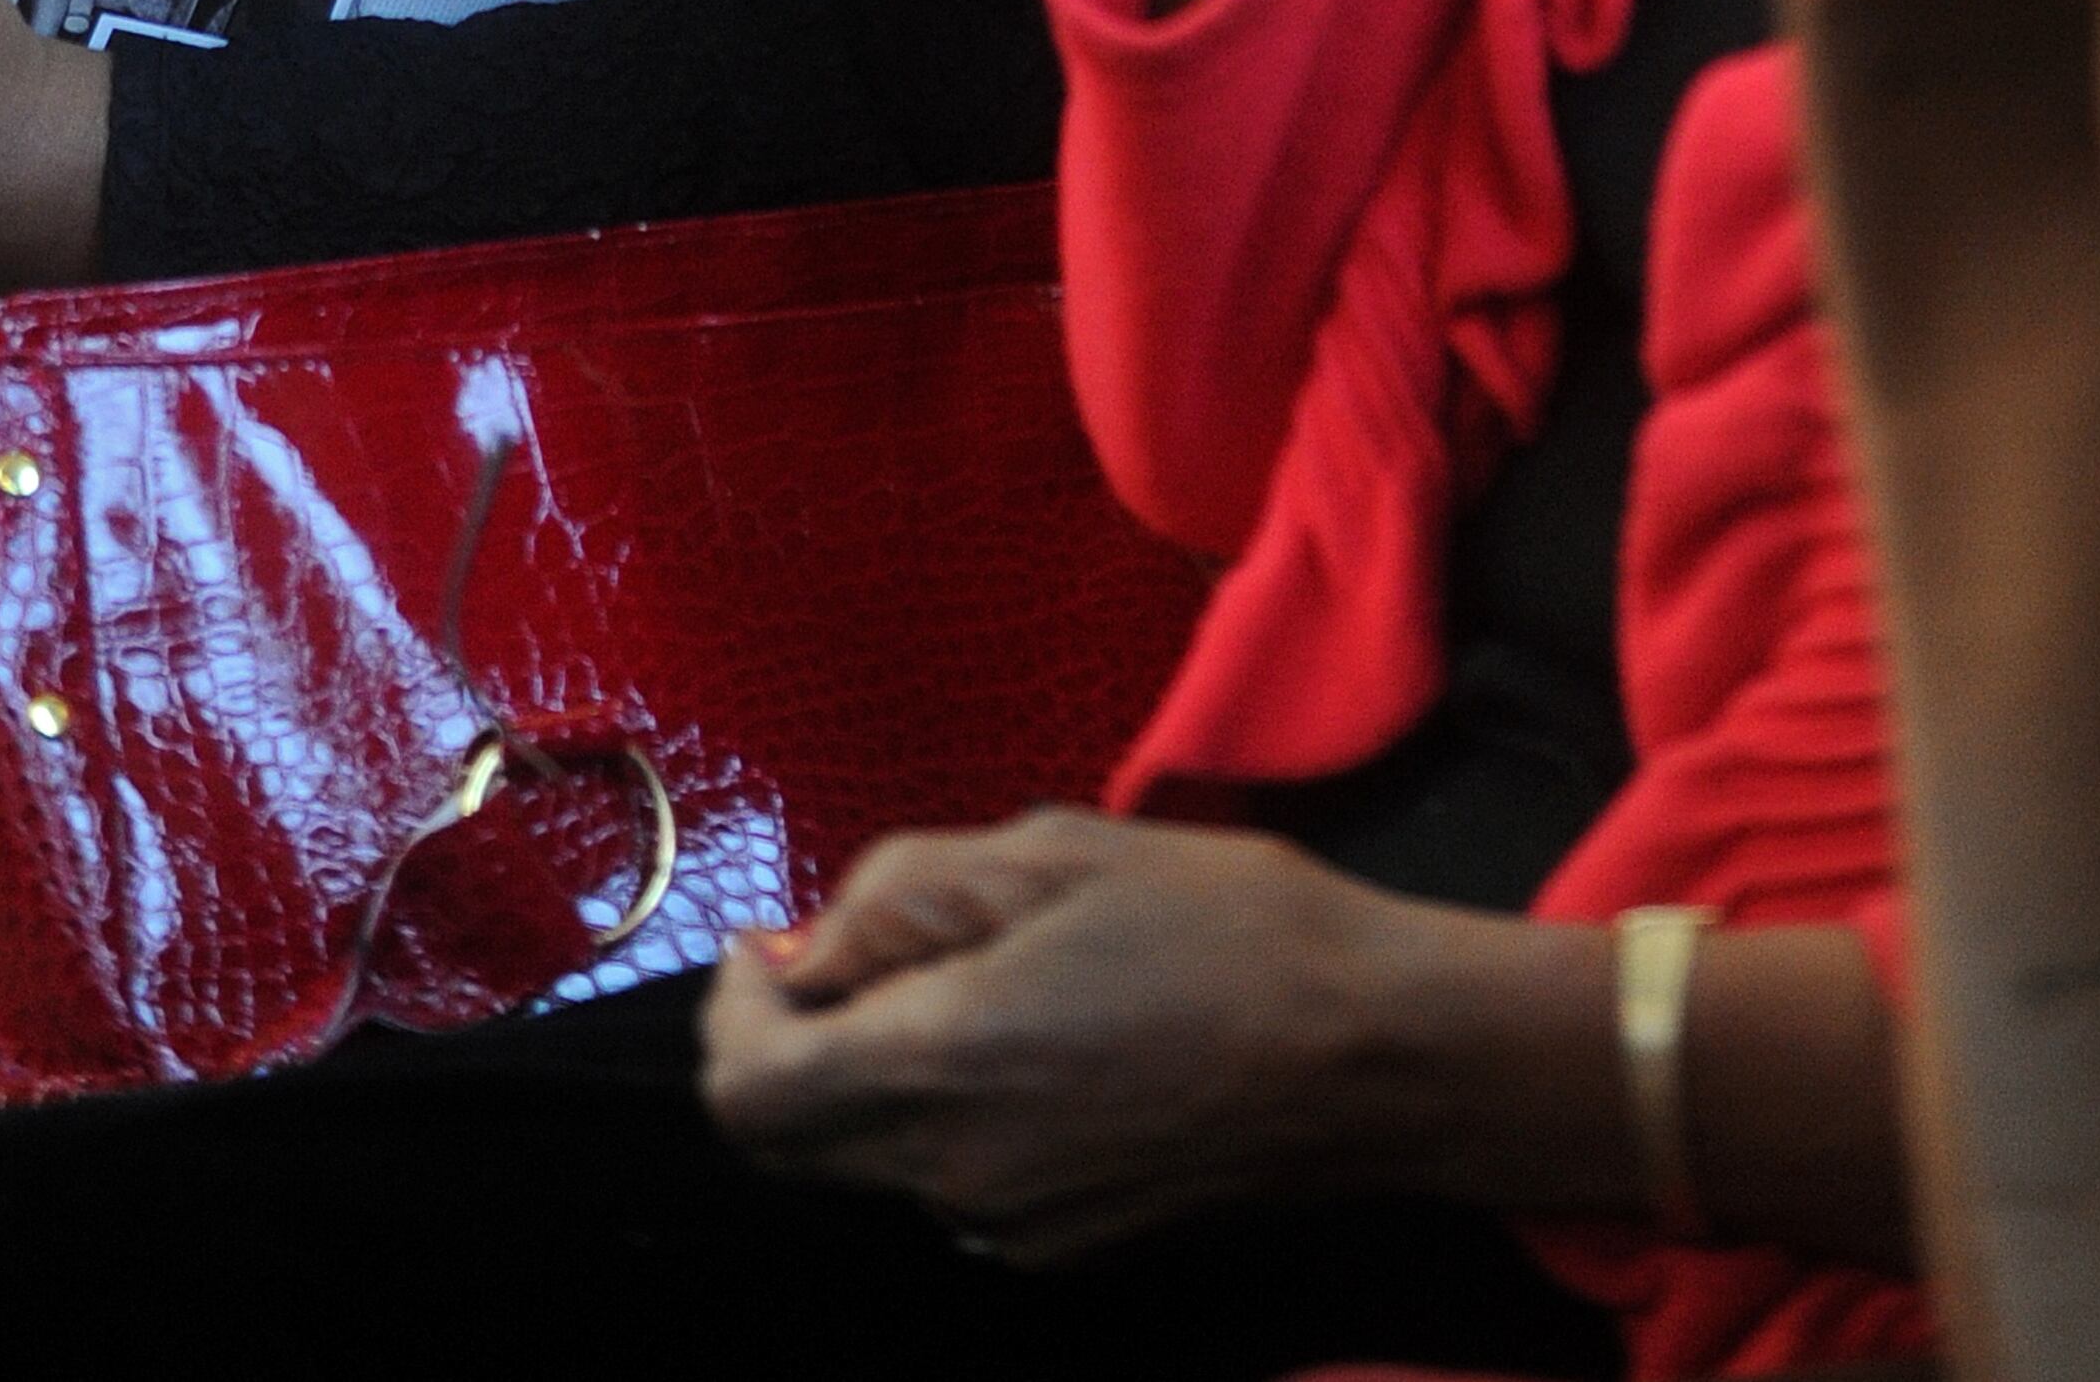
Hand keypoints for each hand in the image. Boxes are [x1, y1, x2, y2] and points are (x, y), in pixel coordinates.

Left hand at [697, 814, 1459, 1262]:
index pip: (749, 1090)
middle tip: (862, 949)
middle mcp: (952, 1175)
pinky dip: (942, 1113)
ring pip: (869, 1158)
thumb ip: (898, 897)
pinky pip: (947, 1180)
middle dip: (792, 1041)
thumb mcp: (1050, 852)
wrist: (1366, 1054)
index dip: (733, 1009)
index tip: (771, 939)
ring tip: (977, 976)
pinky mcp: (1057, 1246)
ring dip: (872, 1074)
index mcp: (941, 1067)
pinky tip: (1034, 1038)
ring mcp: (1006, 1226)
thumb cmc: (1221, 925)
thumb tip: (802, 950)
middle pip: (790, 1140)